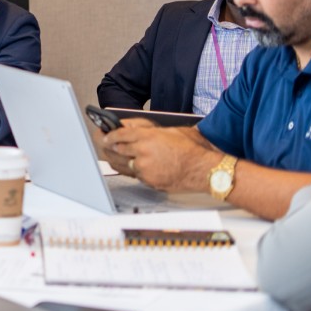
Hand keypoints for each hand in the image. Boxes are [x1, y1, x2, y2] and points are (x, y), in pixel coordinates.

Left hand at [100, 122, 217, 191]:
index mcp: (148, 136)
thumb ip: (150, 130)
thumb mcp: (171, 131)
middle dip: (111, 147)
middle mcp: (143, 152)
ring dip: (121, 160)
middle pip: (118, 149)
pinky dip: (134, 171)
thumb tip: (134, 129)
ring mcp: (145, 168)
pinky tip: (136, 167)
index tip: (105, 136)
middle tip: (106, 144)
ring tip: (120, 156)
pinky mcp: (150, 181)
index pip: (120, 135)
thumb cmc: (193, 150)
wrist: (205, 170)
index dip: (110, 135)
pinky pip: (136, 175)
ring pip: (125, 164)